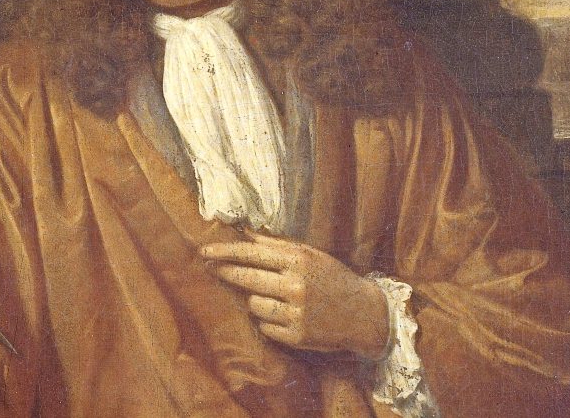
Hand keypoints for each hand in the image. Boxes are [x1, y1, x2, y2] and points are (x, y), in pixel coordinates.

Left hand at [202, 232, 388, 356]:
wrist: (365, 314)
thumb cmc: (334, 278)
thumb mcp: (311, 255)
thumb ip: (277, 245)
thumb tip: (244, 233)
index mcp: (299, 260)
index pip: (251, 253)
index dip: (224, 251)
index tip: (204, 251)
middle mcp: (296, 286)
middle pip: (246, 278)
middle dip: (225, 272)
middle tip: (210, 267)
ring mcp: (296, 313)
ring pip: (253, 304)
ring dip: (255, 299)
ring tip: (274, 297)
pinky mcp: (296, 337)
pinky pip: (265, 326)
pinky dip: (268, 320)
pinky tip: (285, 315)